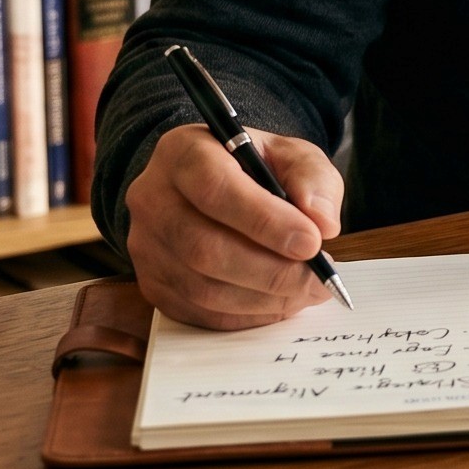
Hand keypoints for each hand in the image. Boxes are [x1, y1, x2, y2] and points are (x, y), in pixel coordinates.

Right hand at [125, 123, 343, 328]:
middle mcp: (152, 198)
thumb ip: (313, 179)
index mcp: (183, 152)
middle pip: (203, 247)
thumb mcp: (292, 156)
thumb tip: (323, 222)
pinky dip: (246, 316)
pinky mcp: (152, 285)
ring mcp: (146, 246)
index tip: (312, 242)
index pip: (215, 188)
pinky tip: (279, 302)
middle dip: (270, 270)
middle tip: (317, 279)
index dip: (264, 220)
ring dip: (263, 298)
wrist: (217, 187)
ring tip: (306, 291)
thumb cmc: (257, 170)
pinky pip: (198, 313)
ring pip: (201, 287)